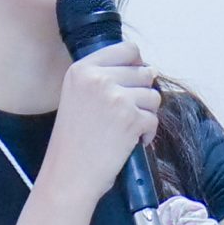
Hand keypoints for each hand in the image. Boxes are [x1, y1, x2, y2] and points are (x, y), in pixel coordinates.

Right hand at [37, 42, 160, 204]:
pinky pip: (154, 119)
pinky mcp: (130, 118)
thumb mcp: (77, 96)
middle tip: (126, 114)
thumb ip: (105, 78)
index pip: (127, 49)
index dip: (137, 65)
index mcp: (82, 69)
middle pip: (144, 72)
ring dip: (146, 114)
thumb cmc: (74, 142)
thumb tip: (150, 69)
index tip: (133, 83)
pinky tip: (132, 142)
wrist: (69, 175)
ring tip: (127, 129)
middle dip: (142, 95)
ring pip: (153, 95)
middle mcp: (98, 78)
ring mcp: (115, 97)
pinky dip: (148, 133)